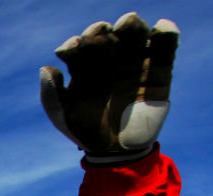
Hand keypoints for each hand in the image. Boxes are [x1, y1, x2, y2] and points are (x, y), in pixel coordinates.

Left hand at [40, 12, 178, 161]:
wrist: (118, 153)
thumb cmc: (86, 133)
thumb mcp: (64, 116)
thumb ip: (52, 95)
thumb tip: (46, 68)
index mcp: (86, 66)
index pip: (82, 45)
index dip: (78, 42)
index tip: (74, 48)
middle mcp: (110, 59)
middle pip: (108, 35)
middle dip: (102, 31)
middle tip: (100, 34)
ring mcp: (135, 62)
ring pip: (135, 33)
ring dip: (131, 24)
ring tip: (126, 24)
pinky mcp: (160, 70)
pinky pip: (165, 46)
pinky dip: (166, 32)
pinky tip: (161, 27)